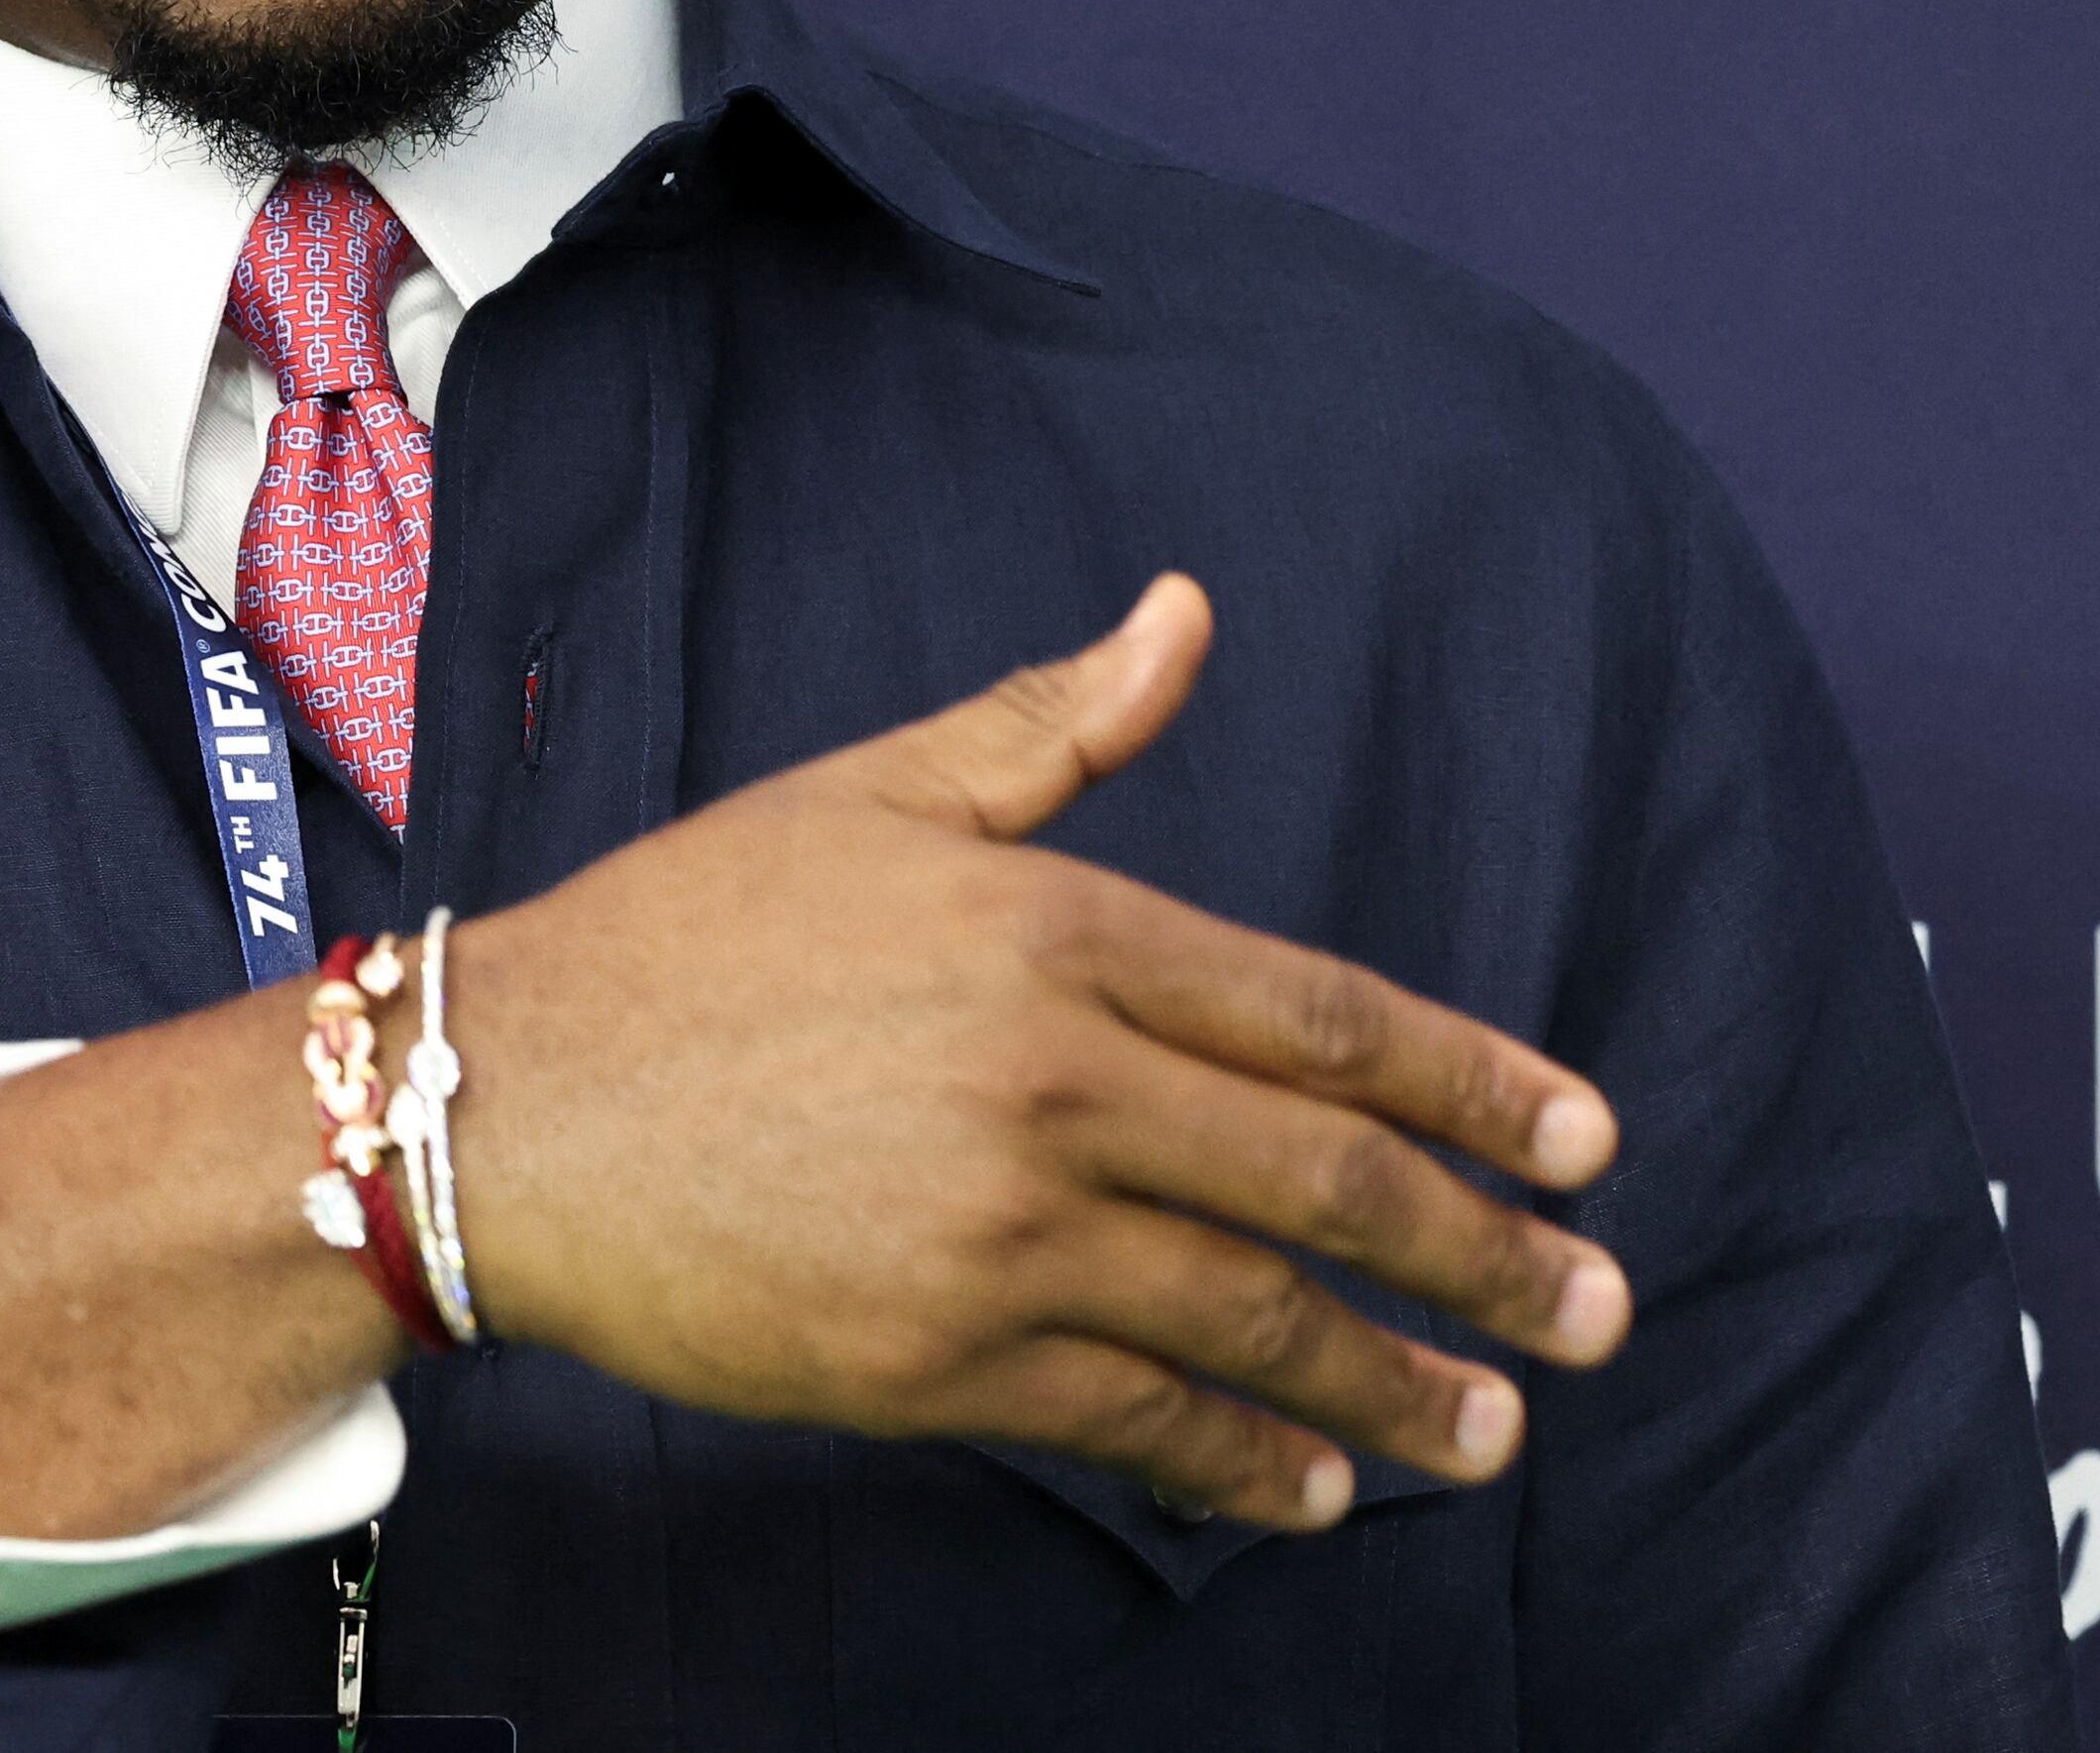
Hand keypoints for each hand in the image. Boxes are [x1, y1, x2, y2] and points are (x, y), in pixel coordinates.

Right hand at [436, 575, 1628, 1527]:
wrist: (503, 1102)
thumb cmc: (688, 935)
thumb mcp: (871, 794)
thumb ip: (1052, 727)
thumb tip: (1187, 614)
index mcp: (1051, 929)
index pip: (1318, 1017)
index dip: (1471, 1085)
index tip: (1585, 1144)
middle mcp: (1050, 1081)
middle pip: (1323, 1179)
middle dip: (1482, 1254)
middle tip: (1596, 1308)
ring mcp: (998, 1232)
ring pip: (1251, 1319)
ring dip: (1394, 1382)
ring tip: (1493, 1426)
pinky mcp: (936, 1357)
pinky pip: (1134, 1420)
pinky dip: (1242, 1459)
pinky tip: (1312, 1483)